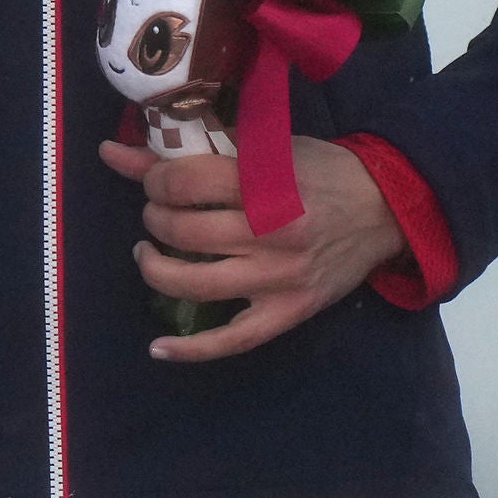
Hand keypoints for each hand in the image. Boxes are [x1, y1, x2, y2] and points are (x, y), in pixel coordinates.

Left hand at [99, 134, 404, 361]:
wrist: (384, 209)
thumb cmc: (319, 170)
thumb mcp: (261, 148)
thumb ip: (190, 151)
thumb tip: (113, 153)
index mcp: (264, 185)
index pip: (182, 184)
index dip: (153, 179)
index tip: (156, 180)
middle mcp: (270, 235)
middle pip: (181, 231)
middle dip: (155, 217)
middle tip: (159, 211)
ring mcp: (279, 279)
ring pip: (193, 283)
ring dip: (154, 267)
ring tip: (150, 252)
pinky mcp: (289, 312)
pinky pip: (233, 339)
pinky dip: (191, 348)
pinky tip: (158, 347)